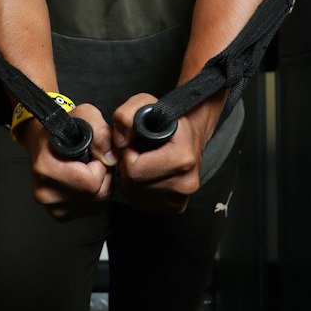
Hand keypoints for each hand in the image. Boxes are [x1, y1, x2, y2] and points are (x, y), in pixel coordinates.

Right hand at [18, 102, 115, 219]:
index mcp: (46, 169)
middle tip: (93, 161)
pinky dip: (95, 195)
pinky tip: (86, 181)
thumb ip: (101, 132)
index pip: (90, 182)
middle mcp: (46, 193)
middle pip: (97, 195)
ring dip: (101, 185)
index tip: (93, 154)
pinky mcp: (60, 214)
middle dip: (103, 176)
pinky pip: (92, 209)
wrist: (44, 141)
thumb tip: (110, 158)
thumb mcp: (85, 115)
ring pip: (97, 203)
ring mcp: (52, 207)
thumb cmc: (63, 129)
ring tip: (89, 169)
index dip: (100, 166)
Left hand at [111, 93, 215, 214]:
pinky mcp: (177, 206)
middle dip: (127, 168)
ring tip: (143, 162)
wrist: (191, 134)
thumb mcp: (144, 104)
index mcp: (182, 159)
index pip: (135, 171)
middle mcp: (186, 183)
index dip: (127, 155)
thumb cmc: (166, 119)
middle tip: (136, 153)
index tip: (134, 144)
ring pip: (136, 196)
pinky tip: (148, 174)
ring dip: (132, 179)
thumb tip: (120, 142)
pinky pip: (143, 203)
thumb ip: (126, 115)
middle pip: (133, 186)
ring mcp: (182, 198)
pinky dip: (139, 190)